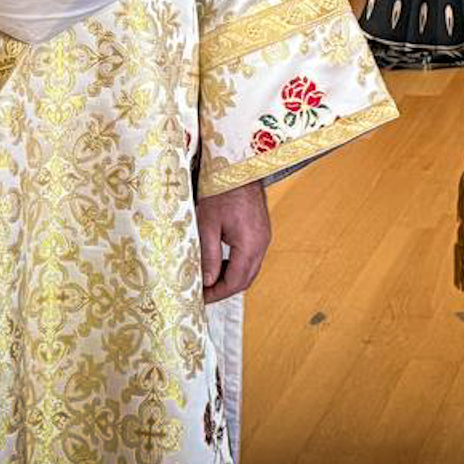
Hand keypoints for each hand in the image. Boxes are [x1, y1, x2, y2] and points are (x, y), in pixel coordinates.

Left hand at [197, 180, 270, 302]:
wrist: (239, 166)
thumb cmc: (221, 191)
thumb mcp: (208, 225)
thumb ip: (209, 256)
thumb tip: (207, 282)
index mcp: (250, 244)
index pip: (235, 281)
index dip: (216, 293)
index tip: (199, 297)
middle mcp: (262, 243)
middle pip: (246, 279)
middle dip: (224, 289)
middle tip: (203, 292)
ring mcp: (264, 237)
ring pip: (250, 269)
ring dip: (231, 277)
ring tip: (209, 277)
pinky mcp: (262, 230)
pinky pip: (252, 257)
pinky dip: (237, 265)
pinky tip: (222, 260)